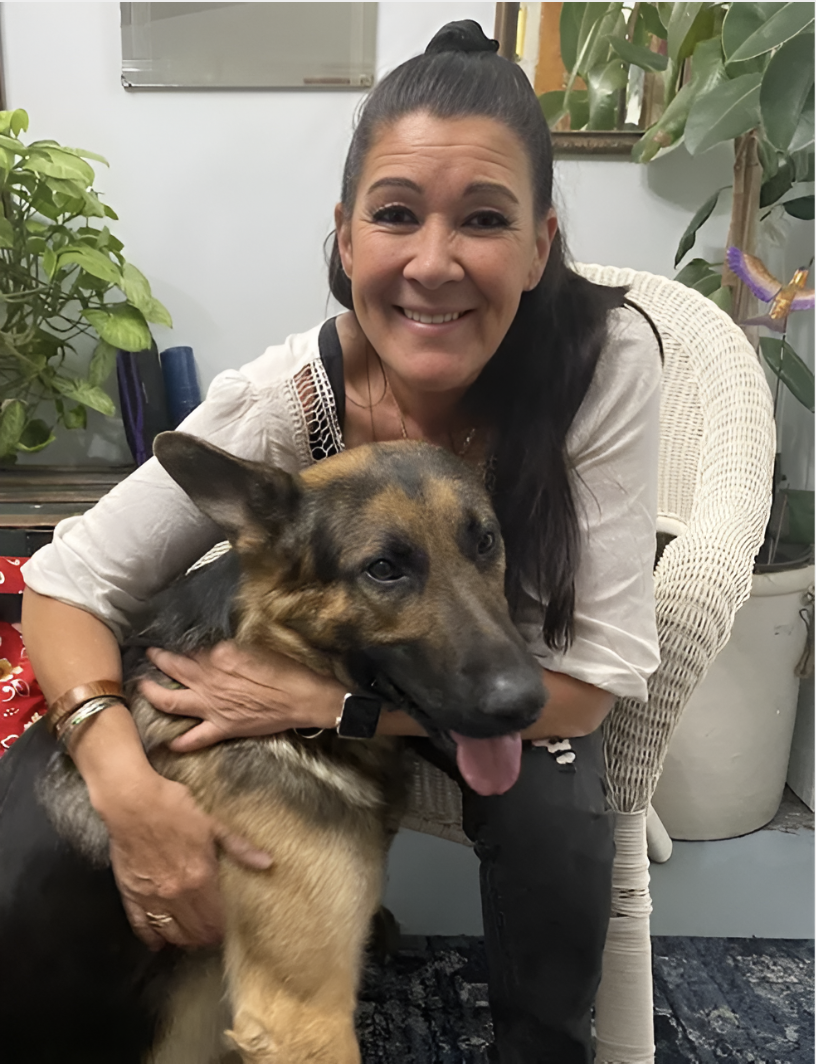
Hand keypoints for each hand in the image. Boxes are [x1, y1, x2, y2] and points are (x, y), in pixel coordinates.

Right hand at [100, 770, 271, 949]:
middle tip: (212, 935)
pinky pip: (140, 925)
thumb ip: (239, 848)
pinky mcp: (130, 894)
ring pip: (169, 933)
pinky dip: (150, 937)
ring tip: (191, 938)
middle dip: (206, 937)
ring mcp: (151, 897)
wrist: (133, 802)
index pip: (216, 920)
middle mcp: (176, 894)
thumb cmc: (174, 807)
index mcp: (199, 878)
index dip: (223, 929)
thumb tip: (267, 862)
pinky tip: (157, 942)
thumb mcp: (213, 824)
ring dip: (182, 939)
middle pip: (194, 932)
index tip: (227, 929)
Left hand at [140, 641, 344, 752]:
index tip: (177, 645)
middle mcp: (210, 680)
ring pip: (172, 701)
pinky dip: (179, 741)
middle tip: (150, 656)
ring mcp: (213, 707)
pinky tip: (168, 742)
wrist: (303, 699)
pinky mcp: (222, 727)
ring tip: (144, 689)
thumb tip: (213, 653)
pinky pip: (194, 738)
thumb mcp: (256, 649)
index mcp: (220, 656)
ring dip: (153, 694)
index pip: (193, 650)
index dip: (184, 648)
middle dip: (159, 661)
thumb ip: (229, 651)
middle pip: (174, 669)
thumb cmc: (285, 671)